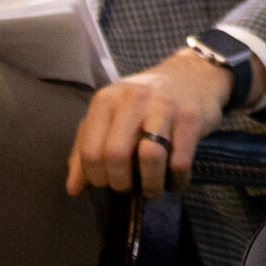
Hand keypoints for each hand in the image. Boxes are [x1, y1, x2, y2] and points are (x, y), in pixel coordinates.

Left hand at [66, 48, 249, 198]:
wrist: (192, 76)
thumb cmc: (143, 104)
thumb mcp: (108, 118)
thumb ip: (86, 150)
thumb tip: (73, 189)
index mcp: (106, 100)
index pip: (91, 151)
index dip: (96, 176)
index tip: (106, 182)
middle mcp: (134, 98)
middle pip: (117, 154)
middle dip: (121, 183)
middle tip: (128, 188)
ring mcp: (165, 106)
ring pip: (150, 157)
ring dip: (150, 185)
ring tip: (151, 189)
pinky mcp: (191, 117)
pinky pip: (180, 161)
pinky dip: (176, 180)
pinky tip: (174, 180)